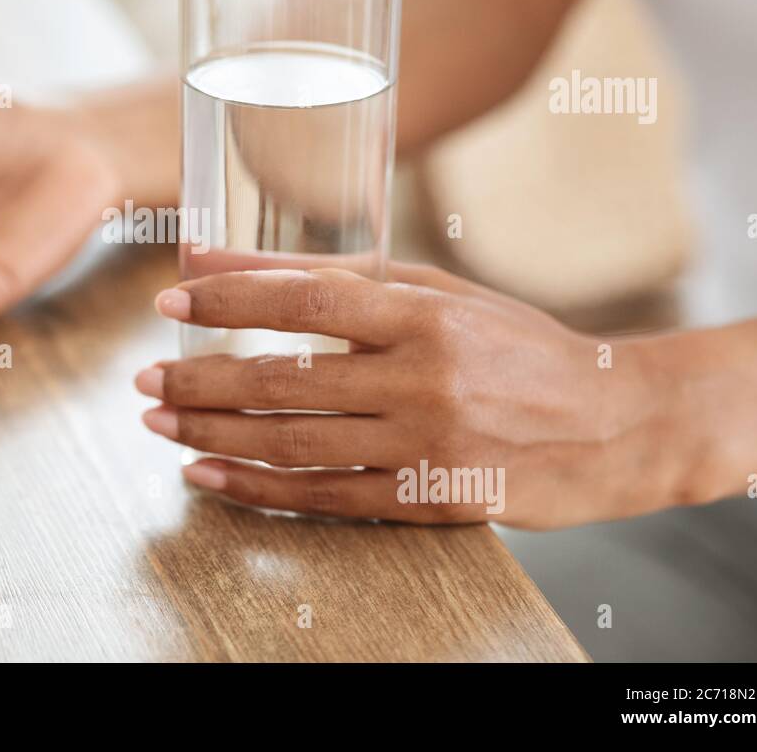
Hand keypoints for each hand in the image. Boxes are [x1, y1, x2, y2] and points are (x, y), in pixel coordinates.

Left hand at [135, 264, 682, 528]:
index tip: (168, 301)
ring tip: (158, 424)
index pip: (302, 301)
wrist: (614, 423)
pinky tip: (206, 476)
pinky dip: (254, 488)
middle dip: (198, 381)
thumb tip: (226, 256)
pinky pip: (321, 497)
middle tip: (143, 380)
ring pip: (291, 444)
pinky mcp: (425, 500)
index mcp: (423, 314)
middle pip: (281, 380)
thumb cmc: (515, 344)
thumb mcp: (435, 292)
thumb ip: (335, 276)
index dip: (226, 300)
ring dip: (211, 436)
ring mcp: (423, 446)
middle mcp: (421, 379)